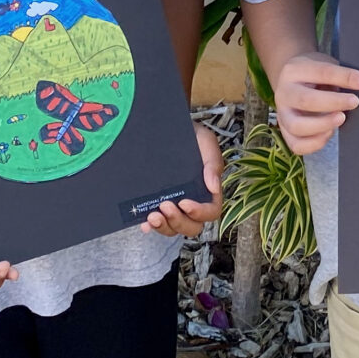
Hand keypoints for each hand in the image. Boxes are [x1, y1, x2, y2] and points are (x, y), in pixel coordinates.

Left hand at [141, 121, 224, 236]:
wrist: (165, 129)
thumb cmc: (190, 135)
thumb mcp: (205, 141)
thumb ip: (213, 162)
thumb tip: (213, 186)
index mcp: (209, 191)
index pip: (211, 212)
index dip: (199, 212)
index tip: (184, 202)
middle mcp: (194, 202)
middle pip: (192, 227)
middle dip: (179, 221)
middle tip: (165, 206)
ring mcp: (175, 206)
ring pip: (174, 228)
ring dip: (164, 226)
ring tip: (153, 215)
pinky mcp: (158, 204)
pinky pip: (157, 224)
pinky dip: (151, 227)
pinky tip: (144, 223)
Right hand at [273, 52, 358, 154]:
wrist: (291, 81)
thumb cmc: (314, 74)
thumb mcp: (325, 65)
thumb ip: (340, 75)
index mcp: (294, 70)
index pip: (322, 73)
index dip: (346, 78)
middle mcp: (283, 93)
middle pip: (306, 101)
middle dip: (334, 102)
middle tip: (354, 102)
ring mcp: (282, 114)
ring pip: (298, 126)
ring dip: (323, 124)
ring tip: (341, 118)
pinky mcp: (285, 131)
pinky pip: (297, 145)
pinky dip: (315, 143)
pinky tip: (329, 133)